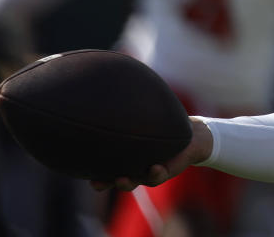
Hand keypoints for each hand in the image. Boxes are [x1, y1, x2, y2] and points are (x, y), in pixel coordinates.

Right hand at [90, 117, 213, 191]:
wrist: (189, 133)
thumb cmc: (161, 123)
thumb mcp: (143, 116)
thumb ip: (128, 109)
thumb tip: (108, 89)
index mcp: (126, 157)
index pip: (105, 167)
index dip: (94, 172)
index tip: (83, 172)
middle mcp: (135, 166)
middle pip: (115, 178)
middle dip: (105, 183)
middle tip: (96, 182)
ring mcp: (149, 170)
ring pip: (136, 181)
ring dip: (128, 182)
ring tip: (122, 179)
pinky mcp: (167, 170)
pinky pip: (159, 175)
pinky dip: (156, 173)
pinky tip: (154, 167)